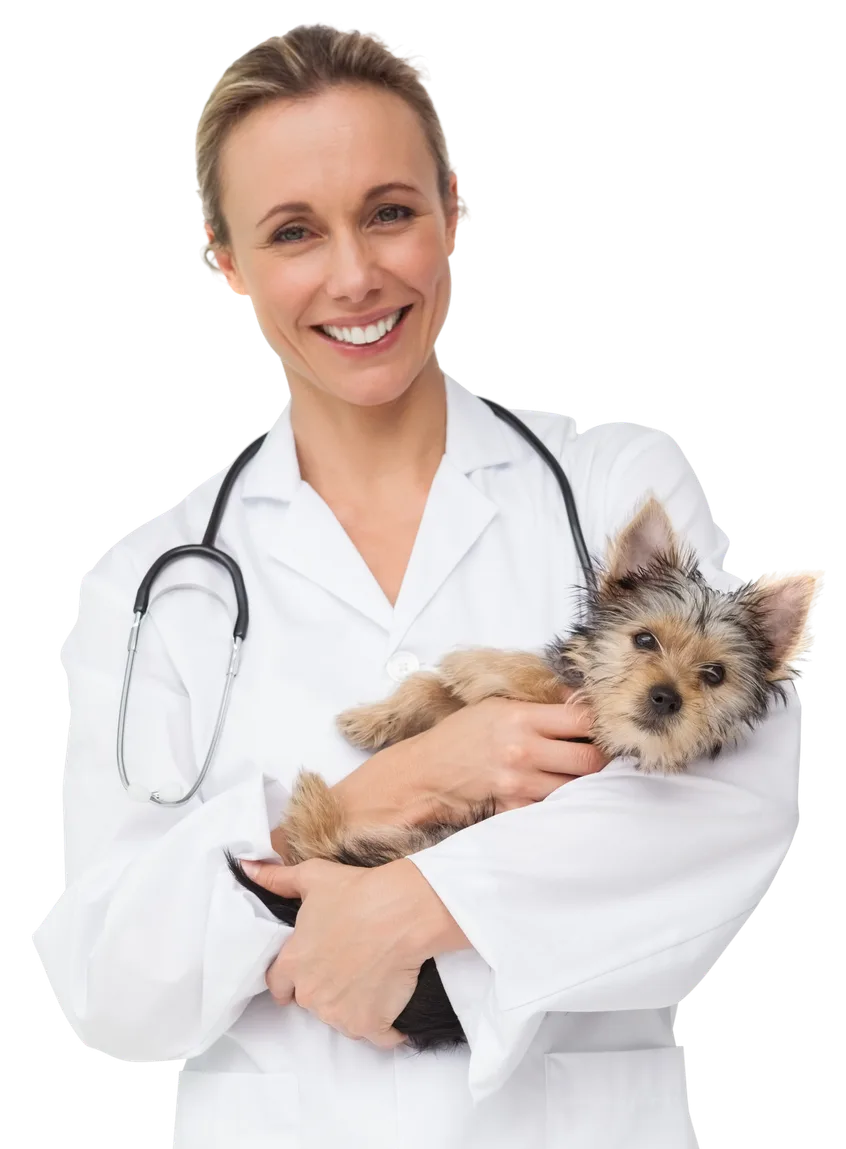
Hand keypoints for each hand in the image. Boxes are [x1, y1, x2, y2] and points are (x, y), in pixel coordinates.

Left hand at [240, 856, 434, 1048]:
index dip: (291, 979)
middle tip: (349, 964)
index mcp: (293, 963)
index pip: (278, 985)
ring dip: (354, 1006)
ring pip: (342, 1018)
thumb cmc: (357, 892)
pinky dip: (384, 1026)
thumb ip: (277, 879)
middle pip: (312, 1000)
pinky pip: (375, 1036)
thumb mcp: (312, 877)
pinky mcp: (370, 1025)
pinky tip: (393, 1003)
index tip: (307, 972)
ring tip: (373, 977)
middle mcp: (310, 995)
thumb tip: (246, 869)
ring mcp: (340, 1014)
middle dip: (326, 988)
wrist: (402, 911)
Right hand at [397, 695, 610, 815]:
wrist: (424, 773)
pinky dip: (561, 801)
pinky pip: (553, 807)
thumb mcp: (495, 706)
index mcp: (521, 718)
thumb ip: (537, 705)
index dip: (602, 723)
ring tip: (581, 774)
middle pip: (591, 758)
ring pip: (578, 787)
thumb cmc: (459, 736)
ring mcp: (519, 783)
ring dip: (584, 782)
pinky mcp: (514, 808)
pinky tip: (559, 793)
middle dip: (602, 758)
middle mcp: (524, 750)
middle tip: (603, 755)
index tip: (605, 726)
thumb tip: (578, 701)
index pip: (583, 719)